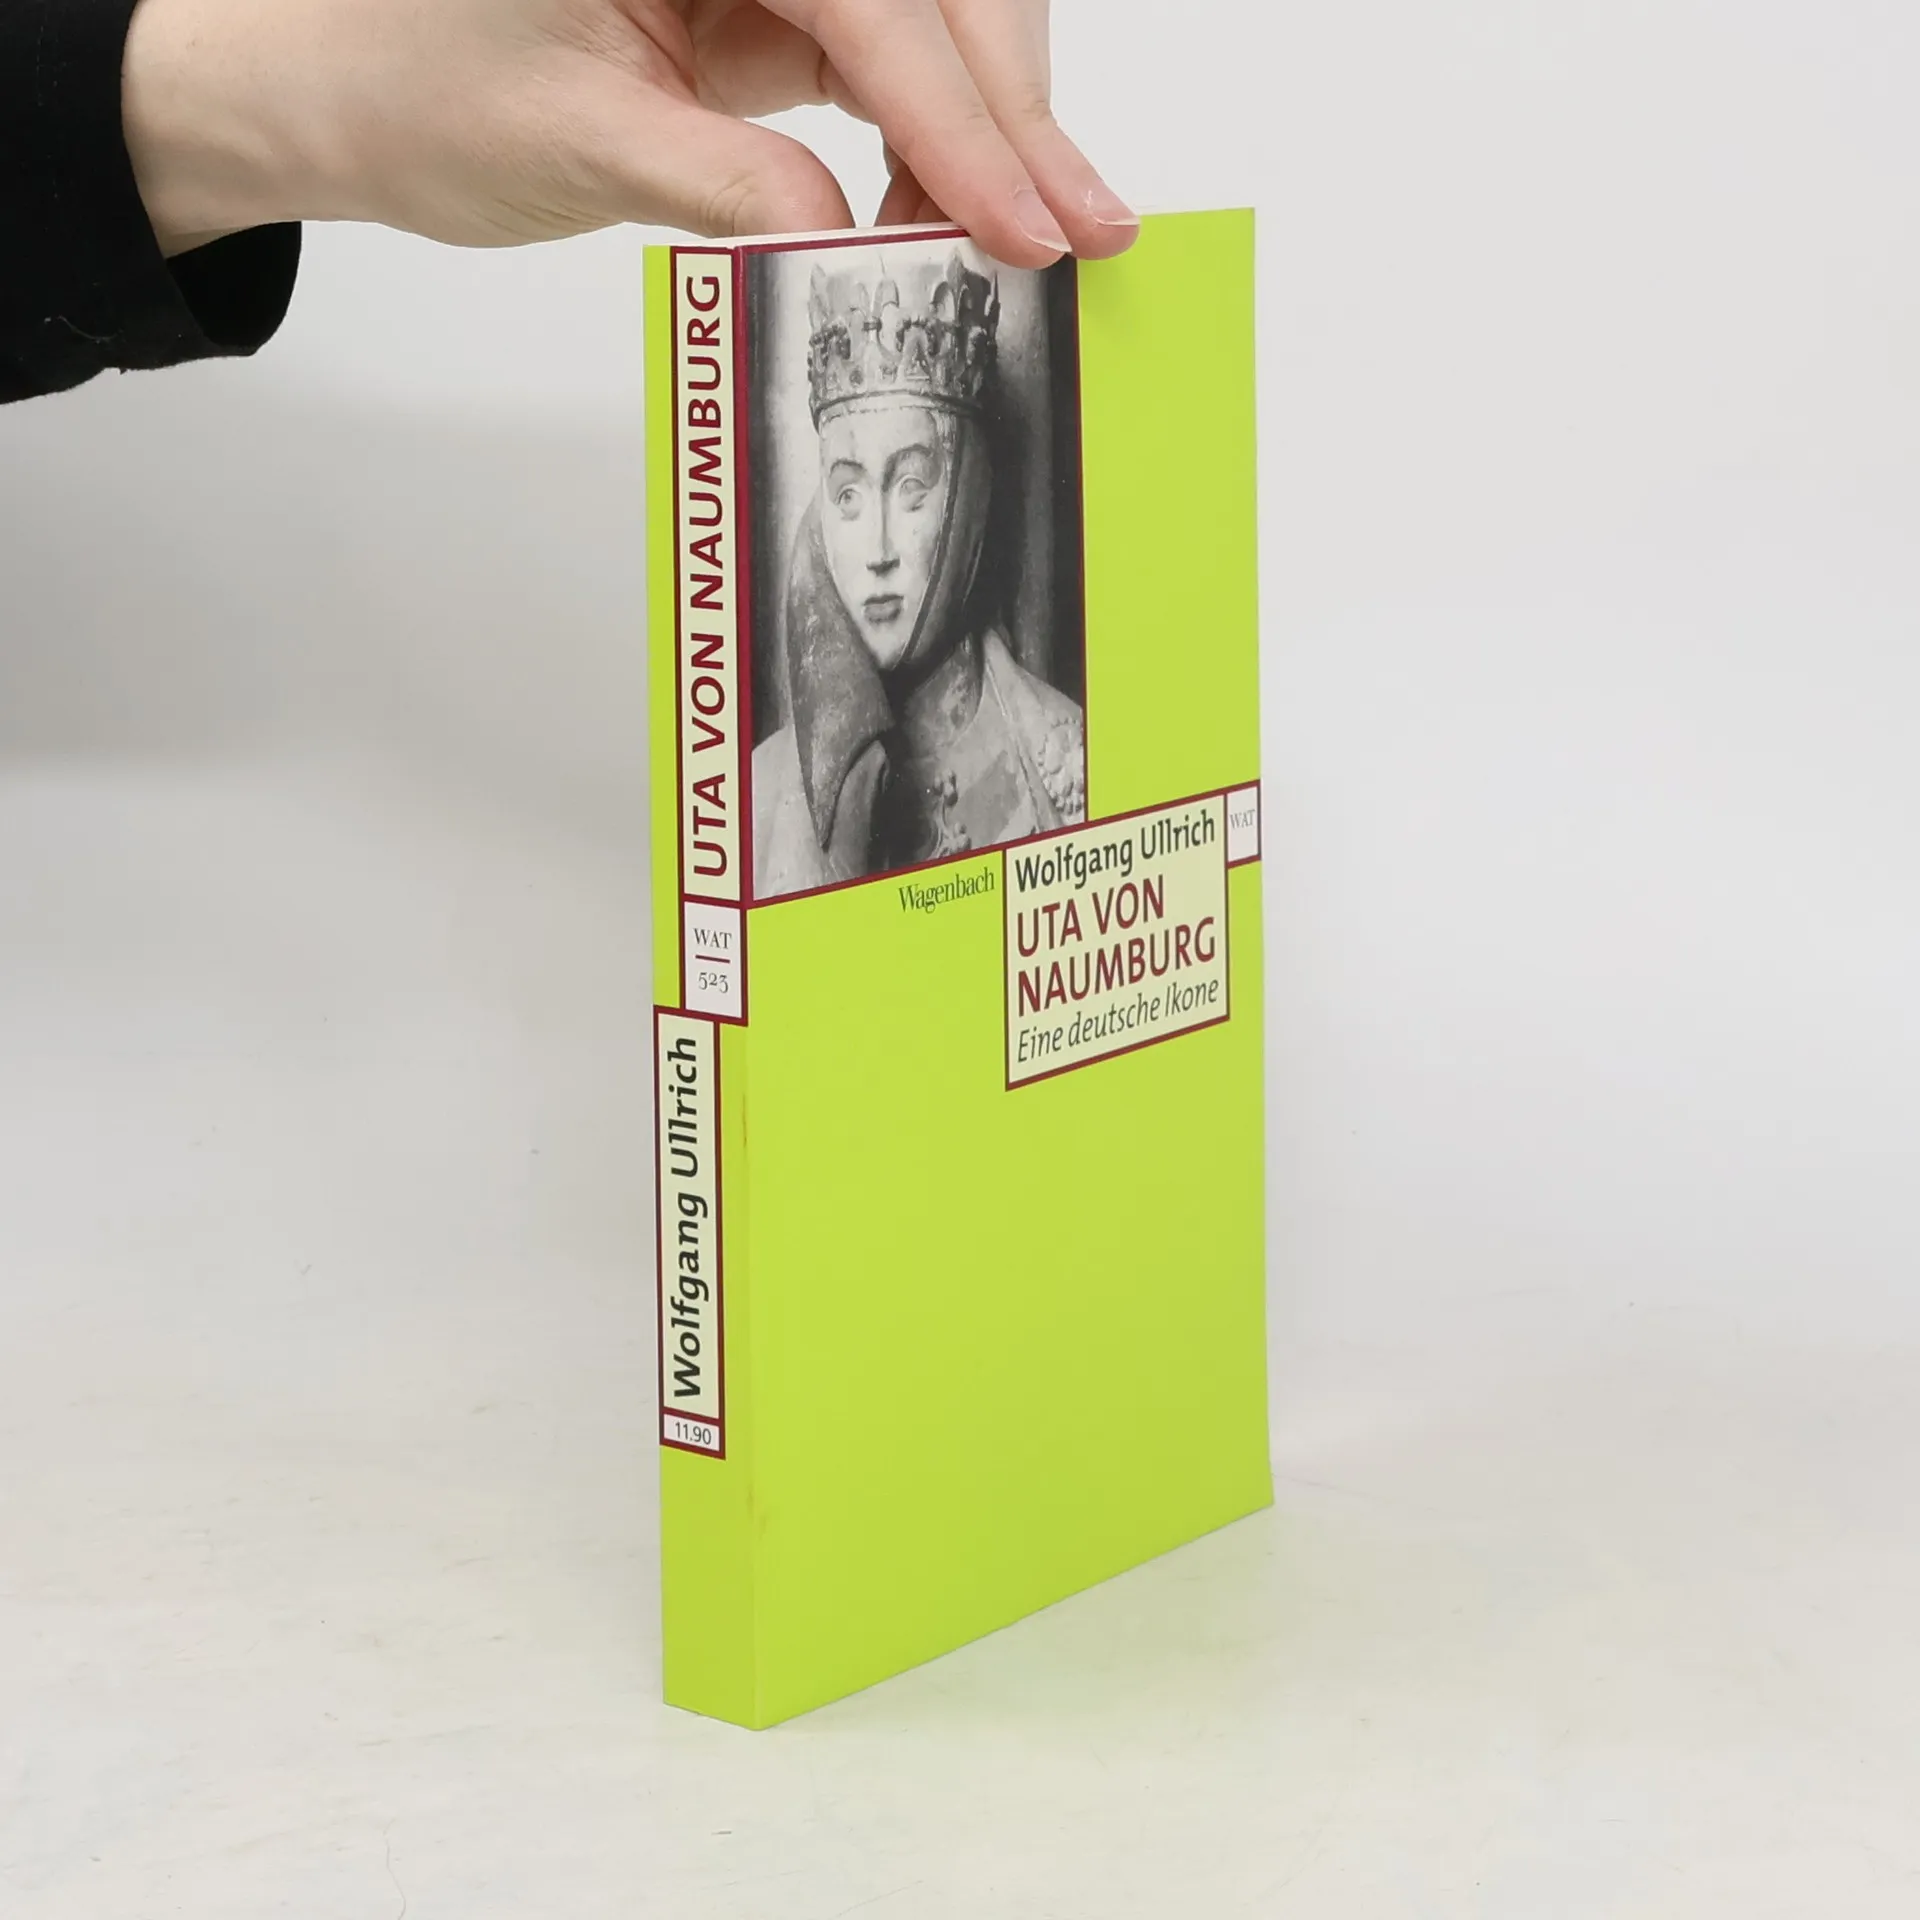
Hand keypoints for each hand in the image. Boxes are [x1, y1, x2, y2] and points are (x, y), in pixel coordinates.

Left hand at [122, 0, 1137, 266]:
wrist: (352, 90)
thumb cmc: (421, 89)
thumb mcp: (576, 142)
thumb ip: (724, 185)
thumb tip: (852, 244)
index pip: (872, 4)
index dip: (962, 122)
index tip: (1030, 224)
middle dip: (1014, 111)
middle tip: (1082, 232)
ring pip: (935, 16)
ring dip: (988, 127)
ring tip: (1017, 240)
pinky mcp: (776, 12)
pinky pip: (892, 64)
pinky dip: (933, 142)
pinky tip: (942, 216)